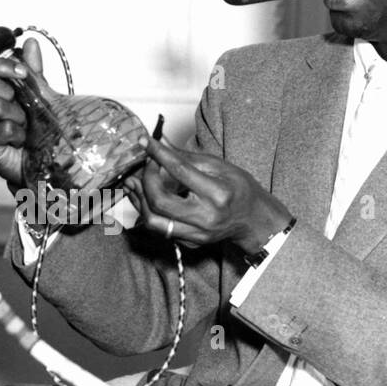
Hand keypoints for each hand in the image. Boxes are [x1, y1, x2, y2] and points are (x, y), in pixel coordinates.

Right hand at [0, 37, 44, 187]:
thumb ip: (32, 70)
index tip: (22, 72)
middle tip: (19, 103)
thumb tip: (31, 43)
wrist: (37, 157)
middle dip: (7, 90)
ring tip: (22, 124)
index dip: (1, 65)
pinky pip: (4, 129)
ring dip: (18, 115)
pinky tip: (19, 139)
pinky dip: (19, 133)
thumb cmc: (32, 125)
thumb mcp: (36, 94)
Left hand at [122, 137, 292, 253]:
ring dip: (139, 200)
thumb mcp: (219, 166)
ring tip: (133, 183)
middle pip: (160, 202)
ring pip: (153, 221)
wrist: (253, 220)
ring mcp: (197, 234)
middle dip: (145, 180)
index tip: (146, 143)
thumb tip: (162, 142)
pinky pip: (160, 229)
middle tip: (144, 166)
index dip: (159, 155)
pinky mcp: (189, 243)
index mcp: (218, 194)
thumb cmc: (239, 190)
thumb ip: (187, 157)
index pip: (180, 171)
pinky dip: (148, 211)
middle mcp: (206, 217)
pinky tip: (144, 197)